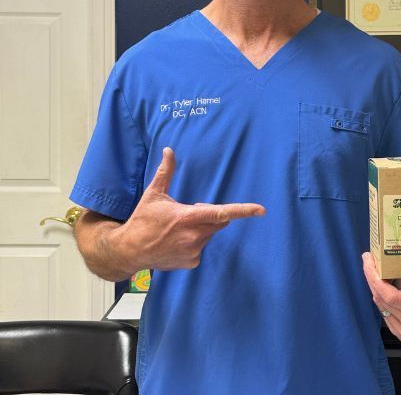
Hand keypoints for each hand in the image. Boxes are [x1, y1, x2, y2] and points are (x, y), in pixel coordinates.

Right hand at [112, 147, 264, 270]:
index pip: (223, 212)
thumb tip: (169, 150)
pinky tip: (175, 243)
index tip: (261, 210)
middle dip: (209, 215)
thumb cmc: (142, 220)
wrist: (128, 250)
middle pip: (218, 221)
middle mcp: (195, 235)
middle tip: (187, 215)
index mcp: (189, 217)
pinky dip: (193, 244)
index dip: (244, 210)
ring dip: (200, 230)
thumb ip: (166, 172)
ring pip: (209, 235)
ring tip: (176, 230)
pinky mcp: (192, 261)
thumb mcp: (154, 194)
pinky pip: (200, 248)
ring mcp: (194, 250)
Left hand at [362, 237, 400, 352]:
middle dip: (371, 278)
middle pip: (382, 299)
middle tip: (368, 262)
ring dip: (374, 289)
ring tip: (373, 272)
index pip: (391, 295)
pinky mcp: (400, 334)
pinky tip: (380, 290)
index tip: (370, 263)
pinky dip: (381, 301)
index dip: (376, 279)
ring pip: (381, 307)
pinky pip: (385, 315)